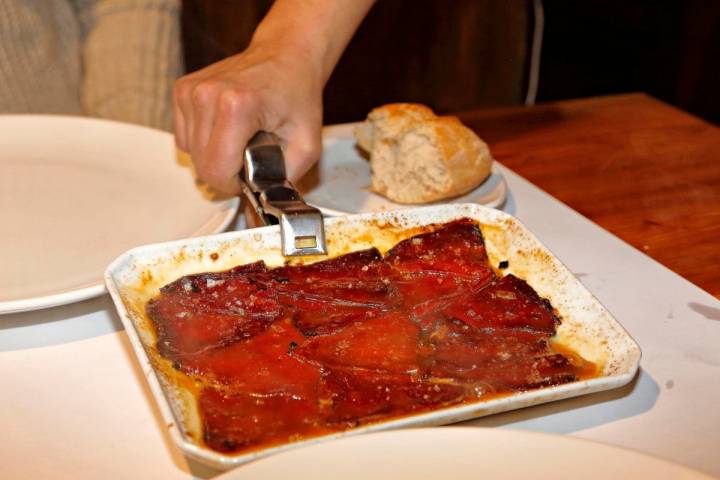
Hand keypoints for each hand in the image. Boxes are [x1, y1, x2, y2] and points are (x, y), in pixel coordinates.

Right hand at [173, 41, 323, 192]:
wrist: (286, 56)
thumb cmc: (297, 95)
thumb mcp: (306, 146)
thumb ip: (284, 182)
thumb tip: (261, 213)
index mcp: (237, 106)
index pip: (216, 170)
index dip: (234, 184)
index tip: (251, 174)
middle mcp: (207, 95)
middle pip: (201, 165)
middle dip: (227, 171)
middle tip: (251, 155)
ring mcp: (191, 91)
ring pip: (190, 153)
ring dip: (215, 156)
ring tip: (241, 138)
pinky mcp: (183, 90)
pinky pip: (185, 137)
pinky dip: (204, 141)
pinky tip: (226, 129)